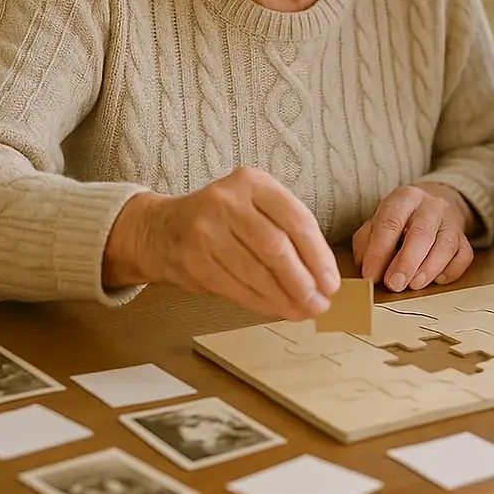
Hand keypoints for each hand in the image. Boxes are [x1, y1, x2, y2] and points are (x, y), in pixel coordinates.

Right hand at [112, 167, 339, 319]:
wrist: (162, 229)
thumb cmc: (223, 219)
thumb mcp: (254, 205)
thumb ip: (286, 229)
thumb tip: (323, 275)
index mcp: (253, 182)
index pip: (297, 220)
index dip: (318, 255)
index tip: (331, 282)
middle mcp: (228, 201)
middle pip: (277, 247)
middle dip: (303, 281)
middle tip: (319, 303)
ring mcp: (207, 230)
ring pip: (257, 271)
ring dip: (284, 298)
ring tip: (303, 311)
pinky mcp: (193, 260)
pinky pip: (236, 287)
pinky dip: (261, 302)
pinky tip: (276, 309)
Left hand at [353, 184, 475, 291]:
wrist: (433, 206)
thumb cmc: (399, 221)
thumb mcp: (376, 224)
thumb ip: (367, 245)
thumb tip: (369, 271)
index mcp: (404, 198)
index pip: (391, 222)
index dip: (379, 251)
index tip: (371, 275)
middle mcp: (431, 205)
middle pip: (421, 232)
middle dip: (407, 262)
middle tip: (395, 284)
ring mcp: (451, 221)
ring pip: (446, 244)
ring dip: (429, 269)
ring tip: (414, 285)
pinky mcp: (465, 238)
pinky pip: (464, 256)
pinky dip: (451, 271)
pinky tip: (437, 280)